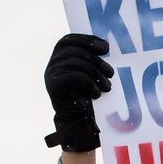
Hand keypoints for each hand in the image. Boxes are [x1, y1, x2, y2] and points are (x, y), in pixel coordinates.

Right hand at [42, 34, 112, 151]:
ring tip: (107, 87)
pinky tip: (97, 94)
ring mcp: (51, 74)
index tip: (105, 47)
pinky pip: (75, 76)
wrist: (76, 123)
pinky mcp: (54, 85)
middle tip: (111, 73)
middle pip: (75, 51)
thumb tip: (106, 46)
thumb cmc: (86, 98)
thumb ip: (91, 61)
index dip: (86, 40)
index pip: (69, 40)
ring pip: (76, 63)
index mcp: (59, 58)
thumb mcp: (89, 76)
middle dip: (96, 60)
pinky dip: (89, 84)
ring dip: (96, 74)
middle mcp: (52, 64)